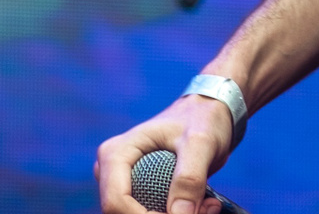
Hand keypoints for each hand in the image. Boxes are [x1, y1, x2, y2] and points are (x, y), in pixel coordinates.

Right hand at [95, 94, 236, 213]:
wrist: (207, 115)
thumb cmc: (201, 119)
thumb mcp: (201, 143)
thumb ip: (189, 178)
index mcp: (116, 153)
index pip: (115, 202)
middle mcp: (111, 171)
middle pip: (124, 213)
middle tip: (203, 210)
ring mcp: (123, 183)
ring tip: (208, 205)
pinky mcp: (138, 193)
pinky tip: (204, 205)